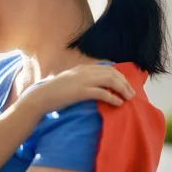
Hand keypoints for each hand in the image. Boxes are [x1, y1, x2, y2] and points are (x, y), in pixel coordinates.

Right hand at [18, 64, 134, 113]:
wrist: (40, 97)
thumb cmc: (52, 92)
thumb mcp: (68, 81)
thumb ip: (80, 80)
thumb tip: (92, 86)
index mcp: (81, 68)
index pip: (107, 68)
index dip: (119, 76)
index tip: (125, 85)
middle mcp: (84, 71)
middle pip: (112, 73)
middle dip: (125, 83)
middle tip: (131, 93)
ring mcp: (83, 80)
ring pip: (111, 81)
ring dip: (123, 89)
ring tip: (129, 98)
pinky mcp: (81, 91)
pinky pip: (103, 93)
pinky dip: (113, 98)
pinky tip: (118, 103)